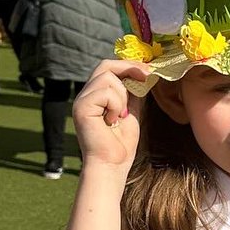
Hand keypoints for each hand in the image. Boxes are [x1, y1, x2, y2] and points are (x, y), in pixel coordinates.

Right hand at [73, 60, 148, 174]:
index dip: (129, 65)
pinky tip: (112, 121)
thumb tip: (143, 71)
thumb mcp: (132, 108)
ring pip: (108, 77)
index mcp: (96, 94)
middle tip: (148, 75)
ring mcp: (81, 101)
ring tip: (121, 115)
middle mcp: (85, 95)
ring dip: (123, 95)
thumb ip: (133, 90)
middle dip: (130, 67)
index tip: (149, 70)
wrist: (112, 164)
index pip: (109, 67)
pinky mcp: (81, 108)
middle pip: (105, 65)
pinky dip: (116, 105)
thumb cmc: (121, 142)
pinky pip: (105, 92)